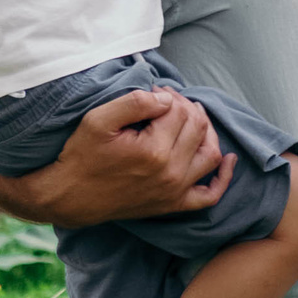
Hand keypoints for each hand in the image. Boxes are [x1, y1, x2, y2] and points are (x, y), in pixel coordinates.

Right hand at [7, 89, 234, 227]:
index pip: (180, 111)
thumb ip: (135, 102)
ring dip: (207, 132)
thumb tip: (165, 98)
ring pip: (211, 155)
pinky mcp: (173, 205)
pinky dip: (223, 178)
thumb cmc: (81, 156)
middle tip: (167, 103)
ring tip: (191, 119)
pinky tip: (227, 160)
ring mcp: (175, 191)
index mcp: (154, 150)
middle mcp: (171, 173)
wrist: (70, 197)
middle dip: (186, 108)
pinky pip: (210, 195)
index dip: (170, 95)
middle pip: (198, 128)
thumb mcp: (98, 119)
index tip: (155, 92)